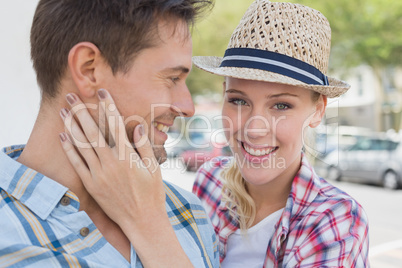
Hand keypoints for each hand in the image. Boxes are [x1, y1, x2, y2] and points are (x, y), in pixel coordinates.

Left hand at [59, 89, 192, 266]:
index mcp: (128, 157)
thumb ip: (144, 146)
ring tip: (63, 110)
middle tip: (72, 95)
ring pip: (81, 145)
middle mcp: (110, 163)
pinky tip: (63, 135)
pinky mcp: (91, 185)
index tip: (102, 93)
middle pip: (92, 132)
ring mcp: (98, 175)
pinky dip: (69, 148)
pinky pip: (77, 163)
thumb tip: (137, 126)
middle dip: (81, 111)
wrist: (142, 221)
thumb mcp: (154, 168)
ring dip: (71, 125)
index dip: (108, 107)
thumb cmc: (152, 193)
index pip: (115, 126)